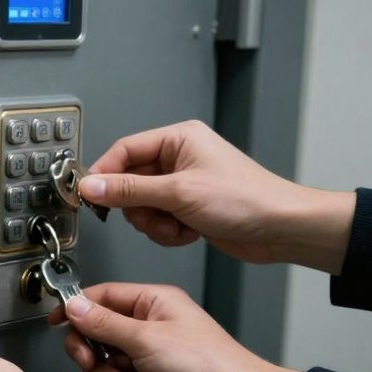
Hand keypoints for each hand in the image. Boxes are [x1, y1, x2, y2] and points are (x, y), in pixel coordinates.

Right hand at [49, 283, 302, 371]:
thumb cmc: (208, 366)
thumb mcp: (145, 339)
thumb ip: (104, 322)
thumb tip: (74, 306)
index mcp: (152, 302)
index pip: (101, 296)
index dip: (75, 309)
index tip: (56, 323)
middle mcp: (150, 325)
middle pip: (96, 332)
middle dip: (90, 352)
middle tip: (92, 363)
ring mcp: (150, 355)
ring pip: (105, 362)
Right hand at [81, 120, 354, 273]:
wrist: (282, 229)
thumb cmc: (248, 200)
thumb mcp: (178, 193)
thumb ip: (128, 190)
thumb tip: (91, 186)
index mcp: (178, 139)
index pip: (124, 150)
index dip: (104, 174)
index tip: (88, 195)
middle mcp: (179, 158)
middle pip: (129, 182)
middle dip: (138, 207)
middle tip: (153, 215)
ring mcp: (183, 185)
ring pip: (141, 206)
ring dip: (154, 223)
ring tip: (177, 225)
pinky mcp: (188, 207)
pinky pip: (157, 221)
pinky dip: (168, 231)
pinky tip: (188, 232)